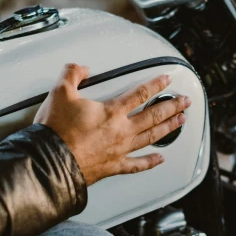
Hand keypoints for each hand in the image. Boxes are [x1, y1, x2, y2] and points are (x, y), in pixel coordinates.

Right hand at [34, 63, 190, 185]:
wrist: (50, 162)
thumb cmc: (56, 132)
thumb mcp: (59, 92)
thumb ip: (72, 74)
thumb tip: (81, 68)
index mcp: (111, 112)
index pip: (140, 93)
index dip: (156, 85)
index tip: (166, 80)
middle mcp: (121, 131)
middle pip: (153, 116)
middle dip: (172, 107)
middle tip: (185, 102)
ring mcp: (119, 150)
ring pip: (151, 137)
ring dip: (168, 128)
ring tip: (180, 122)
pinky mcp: (113, 167)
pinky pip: (136, 165)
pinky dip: (150, 162)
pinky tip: (160, 159)